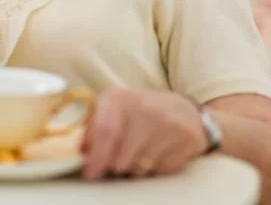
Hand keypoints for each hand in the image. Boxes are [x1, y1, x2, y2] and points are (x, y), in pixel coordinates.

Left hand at [81, 88, 207, 179]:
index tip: (90, 173)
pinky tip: (157, 152)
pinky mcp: (188, 139)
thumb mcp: (112, 110)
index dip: (96, 156)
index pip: (105, 130)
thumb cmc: (138, 112)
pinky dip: (155, 167)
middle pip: (121, 155)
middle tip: (116, 163)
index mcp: (119, 98)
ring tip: (138, 152)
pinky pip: (162, 169)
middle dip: (114, 166)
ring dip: (134, 167)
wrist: (183, 108)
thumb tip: (82, 151)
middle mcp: (144, 107)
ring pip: (141, 166)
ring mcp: (169, 123)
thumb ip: (93, 128)